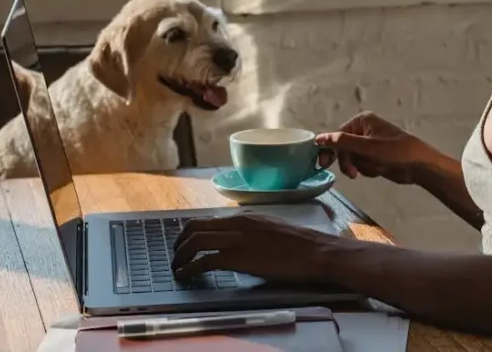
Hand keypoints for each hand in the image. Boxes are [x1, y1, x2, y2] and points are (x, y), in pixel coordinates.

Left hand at [171, 212, 341, 281]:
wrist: (314, 251)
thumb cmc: (299, 244)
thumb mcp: (271, 229)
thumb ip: (252, 232)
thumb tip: (239, 242)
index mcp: (245, 215)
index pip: (209, 219)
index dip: (192, 231)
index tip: (187, 241)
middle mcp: (237, 223)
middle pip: (195, 226)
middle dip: (180, 241)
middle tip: (177, 254)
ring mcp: (236, 239)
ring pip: (196, 241)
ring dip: (181, 255)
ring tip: (177, 266)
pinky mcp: (237, 258)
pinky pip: (204, 261)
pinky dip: (190, 268)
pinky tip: (186, 275)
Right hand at [316, 111, 432, 183]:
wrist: (419, 166)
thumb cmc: (395, 152)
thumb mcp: (367, 147)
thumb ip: (342, 142)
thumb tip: (319, 138)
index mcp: (361, 121)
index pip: (337, 135)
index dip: (329, 150)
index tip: (323, 164)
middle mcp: (364, 130)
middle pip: (343, 148)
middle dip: (349, 162)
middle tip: (352, 174)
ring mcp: (370, 143)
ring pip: (352, 159)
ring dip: (360, 166)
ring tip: (375, 168)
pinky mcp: (375, 156)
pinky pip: (362, 164)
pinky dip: (368, 169)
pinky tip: (380, 170)